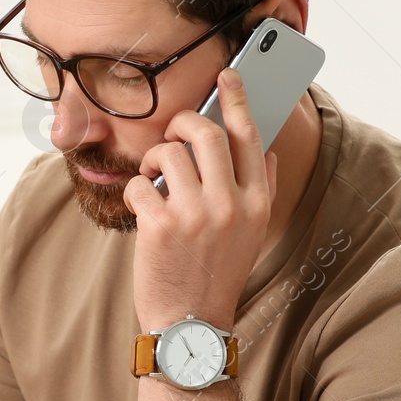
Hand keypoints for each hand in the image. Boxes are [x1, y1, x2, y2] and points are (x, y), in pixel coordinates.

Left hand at [123, 67, 278, 331]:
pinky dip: (134, 189)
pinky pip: (140, 183)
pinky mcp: (160, 226)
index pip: (250, 137)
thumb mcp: (250, 234)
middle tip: (173, 130)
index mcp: (256, 203)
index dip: (237, 100)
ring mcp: (195, 215)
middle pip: (207, 134)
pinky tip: (140, 206)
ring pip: (169, 154)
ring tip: (153, 177)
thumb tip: (265, 152)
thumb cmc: (214, 274)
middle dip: (184, 122)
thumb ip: (257, 191)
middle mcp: (230, 205)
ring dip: (154, 159)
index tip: (227, 76)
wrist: (190, 324)